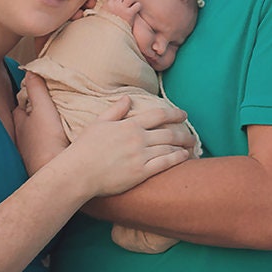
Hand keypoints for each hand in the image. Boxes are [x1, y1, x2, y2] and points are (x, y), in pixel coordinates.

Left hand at [13, 73, 67, 174]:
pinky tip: (61, 143)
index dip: (26, 98)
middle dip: (33, 115)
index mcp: (20, 123)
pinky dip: (49, 144)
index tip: (36, 91)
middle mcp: (22, 139)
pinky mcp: (41, 164)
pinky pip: (44, 150)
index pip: (19, 106)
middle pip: (26, 122)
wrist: (55, 173)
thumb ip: (37, 90)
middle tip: (47, 107)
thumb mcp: (43, 109)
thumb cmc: (47, 141)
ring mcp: (31, 153)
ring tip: (56, 124)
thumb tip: (30, 71)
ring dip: (42, 130)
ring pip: (34, 137)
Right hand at [64, 98, 192, 197]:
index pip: (158, 115)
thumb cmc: (85, 148)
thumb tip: (127, 98)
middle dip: (183, 132)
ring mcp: (141, 156)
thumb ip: (115, 110)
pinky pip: (165, 164)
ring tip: (191, 146)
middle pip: (169, 132)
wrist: (79, 172)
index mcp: (129, 125)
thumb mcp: (99, 123)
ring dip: (183, 146)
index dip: (174, 113)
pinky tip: (185, 157)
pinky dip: (178, 159)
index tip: (183, 114)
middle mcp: (138, 138)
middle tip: (192, 134)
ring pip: (170, 147)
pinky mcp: (141, 172)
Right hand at [101, 0, 140, 25]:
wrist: (111, 36)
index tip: (122, 4)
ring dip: (133, 1)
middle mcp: (114, 4)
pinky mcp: (129, 14)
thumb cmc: (108, 27)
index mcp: (107, 4)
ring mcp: (122, 8)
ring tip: (133, 6)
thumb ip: (107, 8)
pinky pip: (137, 5)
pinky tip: (136, 11)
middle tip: (129, 4)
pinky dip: (138, 7)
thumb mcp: (103, 16)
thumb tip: (109, 1)